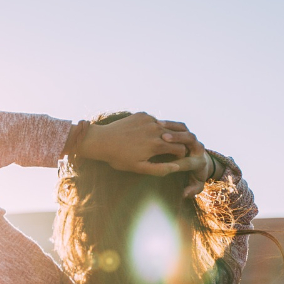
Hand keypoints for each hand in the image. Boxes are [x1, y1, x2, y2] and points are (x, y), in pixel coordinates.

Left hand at [77, 112, 207, 177]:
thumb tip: (178, 167)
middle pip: (176, 137)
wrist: (102, 141)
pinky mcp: (142, 114)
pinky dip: (153, 127)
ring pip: (165, 128)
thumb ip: (160, 169)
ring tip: (152, 142)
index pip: (181, 149)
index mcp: (157, 145)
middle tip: (164, 150)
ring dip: (164, 135)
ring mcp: (149, 120)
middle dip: (174, 144)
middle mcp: (156, 129)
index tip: (173, 158)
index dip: (179, 155)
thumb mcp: (139, 168)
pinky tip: (142, 134)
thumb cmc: (119, 158)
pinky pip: (154, 121)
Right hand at [158, 127, 214, 197]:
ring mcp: (193, 139)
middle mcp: (198, 148)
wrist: (202, 164)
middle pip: (190, 139)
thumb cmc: (195, 177)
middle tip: (164, 137)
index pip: (189, 161)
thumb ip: (192, 190)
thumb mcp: (196, 185)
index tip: (166, 163)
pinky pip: (179, 125)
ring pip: (184, 129)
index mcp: (200, 162)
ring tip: (159, 126)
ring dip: (172, 127)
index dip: (178, 161)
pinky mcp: (187, 133)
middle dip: (178, 138)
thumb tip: (185, 194)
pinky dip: (170, 124)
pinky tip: (157, 123)